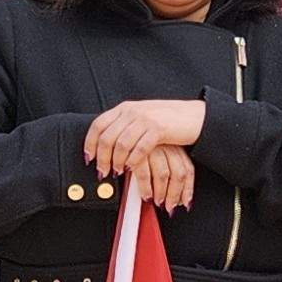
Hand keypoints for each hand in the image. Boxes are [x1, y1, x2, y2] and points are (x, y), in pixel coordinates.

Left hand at [83, 97, 207, 209]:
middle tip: (102, 172)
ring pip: (121, 144)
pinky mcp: (158, 129)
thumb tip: (106, 145)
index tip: (89, 158)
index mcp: (125, 109)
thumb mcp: (141, 118)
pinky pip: (139, 148)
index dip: (90, 143)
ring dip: (116, 162)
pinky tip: (131, 169)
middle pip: (107, 137)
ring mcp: (145, 119)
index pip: (98, 125)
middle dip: (102, 158)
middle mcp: (132, 112)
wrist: (192, 116)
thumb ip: (124, 126)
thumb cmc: (167, 120)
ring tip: (116, 173)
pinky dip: (132, 161)